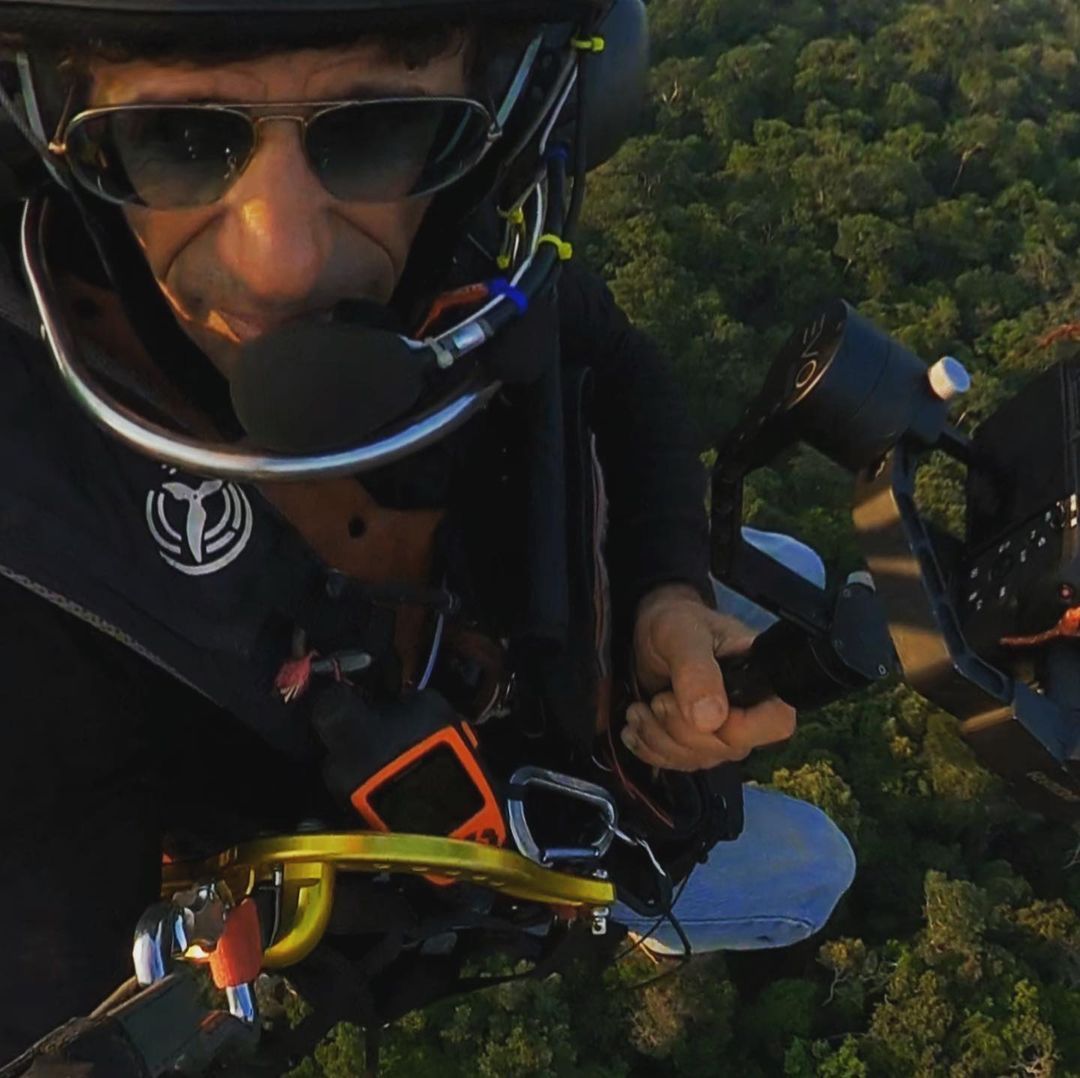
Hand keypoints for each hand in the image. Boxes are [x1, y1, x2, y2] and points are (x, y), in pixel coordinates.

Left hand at [625, 584, 795, 770]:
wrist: (653, 634)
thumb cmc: (677, 623)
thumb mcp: (683, 635)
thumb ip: (697, 672)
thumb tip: (711, 719)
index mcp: (763, 680)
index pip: (775, 724)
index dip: (736, 728)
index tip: (693, 707)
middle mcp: (751, 713)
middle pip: (728, 748)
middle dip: (679, 728)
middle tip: (657, 699)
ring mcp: (725, 734)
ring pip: (698, 759)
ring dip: (657, 739)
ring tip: (638, 709)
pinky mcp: (698, 746)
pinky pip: (677, 764)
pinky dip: (649, 749)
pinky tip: (635, 727)